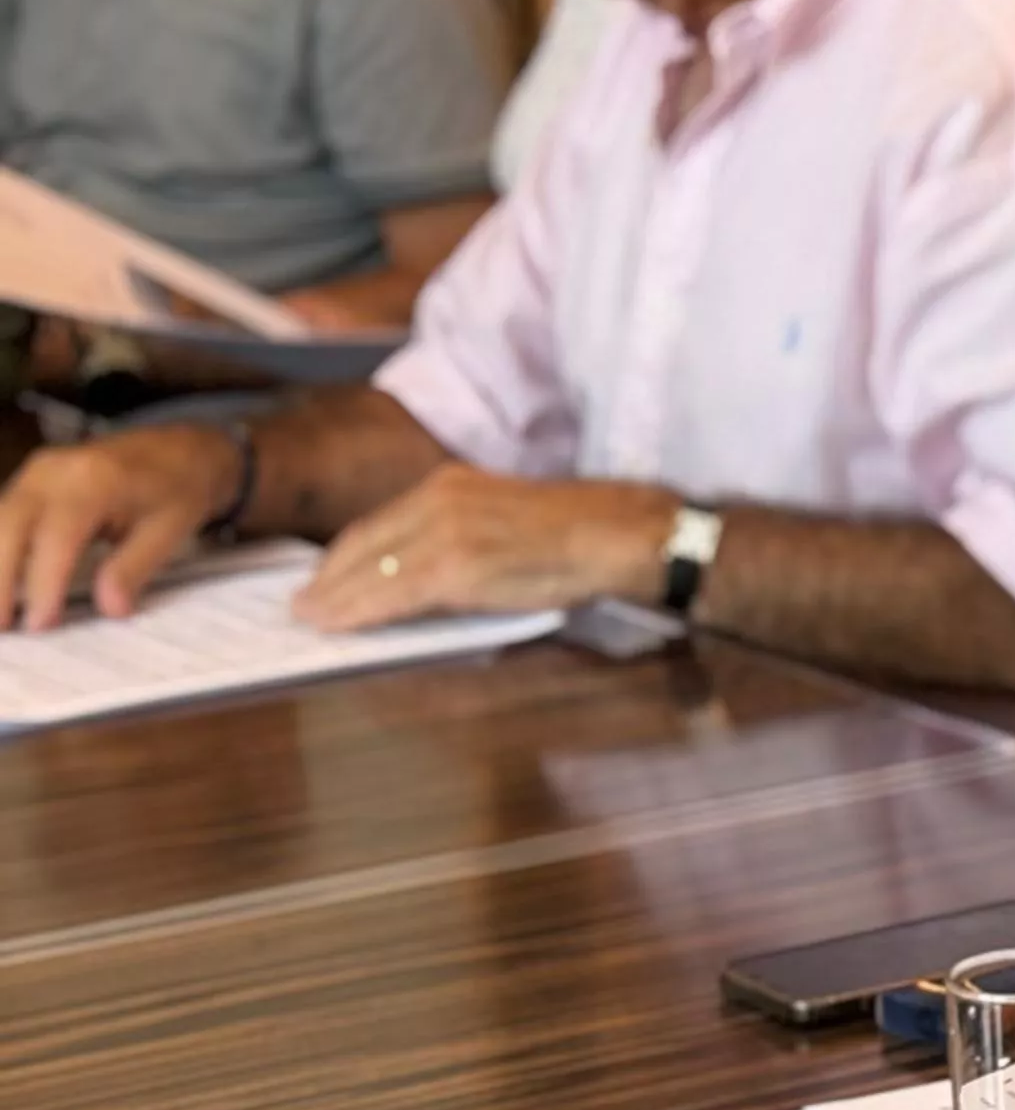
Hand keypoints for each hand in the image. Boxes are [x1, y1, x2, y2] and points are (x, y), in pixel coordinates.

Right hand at [0, 424, 243, 627]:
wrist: (183, 448)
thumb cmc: (180, 487)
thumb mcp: (170, 529)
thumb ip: (134, 568)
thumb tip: (109, 609)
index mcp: (94, 480)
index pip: (56, 538)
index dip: (44, 584)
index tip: (41, 624)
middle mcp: (55, 471)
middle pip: (10, 528)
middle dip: (1, 581)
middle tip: (5, 627)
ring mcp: (38, 471)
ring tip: (1, 615)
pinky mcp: (31, 478)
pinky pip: (5, 516)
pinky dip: (1, 549)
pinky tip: (6, 582)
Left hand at [293, 467, 670, 630]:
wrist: (617, 534)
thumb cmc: (575, 533)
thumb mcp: (502, 520)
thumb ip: (457, 538)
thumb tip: (421, 578)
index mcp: (449, 484)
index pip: (377, 524)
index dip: (344, 558)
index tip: (322, 581)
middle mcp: (439, 499)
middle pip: (363, 543)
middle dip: (328, 579)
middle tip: (302, 607)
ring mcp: (446, 530)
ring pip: (370, 569)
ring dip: (334, 599)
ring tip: (310, 620)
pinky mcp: (457, 565)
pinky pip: (393, 592)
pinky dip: (359, 611)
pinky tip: (337, 624)